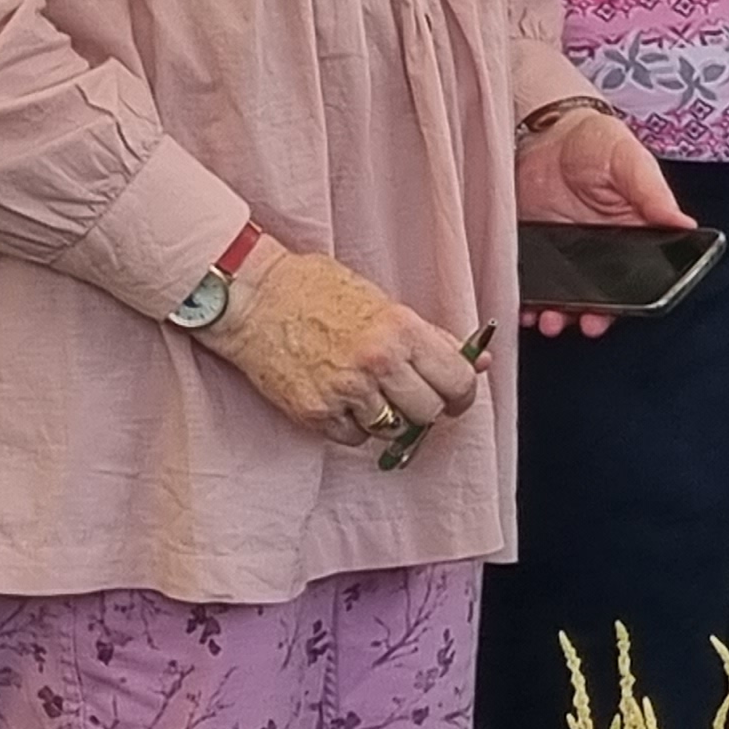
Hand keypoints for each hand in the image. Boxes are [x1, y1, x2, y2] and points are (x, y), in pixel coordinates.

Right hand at [199, 245, 481, 447]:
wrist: (253, 297)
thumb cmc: (314, 290)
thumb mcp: (382, 302)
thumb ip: (429, 336)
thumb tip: (476, 360)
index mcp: (402, 330)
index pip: (457, 379)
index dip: (462, 394)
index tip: (457, 397)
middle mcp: (378, 363)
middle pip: (429, 412)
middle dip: (427, 409)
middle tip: (417, 399)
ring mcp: (345, 391)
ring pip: (392, 430)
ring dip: (390, 419)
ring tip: (374, 394)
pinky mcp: (314, 412)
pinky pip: (353, 438)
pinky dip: (354, 427)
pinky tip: (344, 401)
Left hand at [516, 100, 688, 340]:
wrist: (544, 130)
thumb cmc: (595, 140)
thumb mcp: (629, 160)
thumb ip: (652, 193)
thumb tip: (685, 225)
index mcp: (630, 233)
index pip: (634, 278)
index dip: (626, 303)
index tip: (612, 316)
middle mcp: (597, 251)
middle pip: (598, 296)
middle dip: (589, 315)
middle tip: (583, 322)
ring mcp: (562, 255)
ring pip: (563, 296)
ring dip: (557, 313)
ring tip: (550, 319)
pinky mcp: (531, 251)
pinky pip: (530, 282)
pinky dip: (526, 298)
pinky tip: (523, 305)